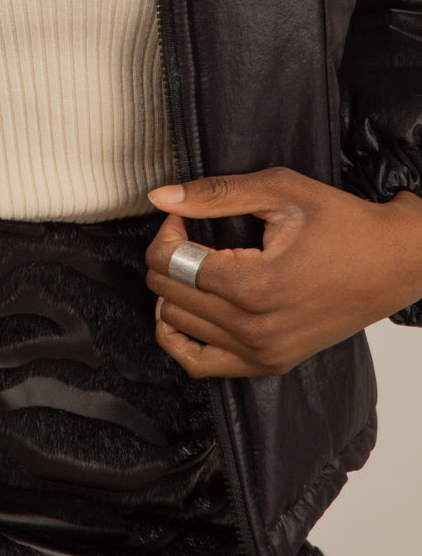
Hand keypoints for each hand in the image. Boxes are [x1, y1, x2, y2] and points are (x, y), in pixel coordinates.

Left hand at [143, 167, 421, 377]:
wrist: (394, 262)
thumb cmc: (343, 224)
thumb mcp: (280, 191)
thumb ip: (216, 194)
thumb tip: (162, 197)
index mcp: (256, 285)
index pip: (171, 264)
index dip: (165, 233)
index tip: (181, 216)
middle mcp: (256, 329)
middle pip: (168, 293)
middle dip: (166, 256)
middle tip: (187, 233)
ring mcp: (263, 353)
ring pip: (176, 326)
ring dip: (171, 290)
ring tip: (192, 264)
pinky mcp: (269, 364)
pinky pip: (199, 364)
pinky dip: (179, 337)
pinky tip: (185, 308)